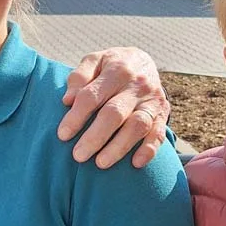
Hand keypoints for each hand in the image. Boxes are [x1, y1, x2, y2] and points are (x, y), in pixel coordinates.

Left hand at [59, 47, 169, 168]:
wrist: (143, 61)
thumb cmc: (110, 67)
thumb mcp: (94, 62)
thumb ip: (79, 77)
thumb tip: (68, 100)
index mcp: (116, 70)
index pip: (92, 96)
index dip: (76, 116)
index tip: (63, 135)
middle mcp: (137, 85)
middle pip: (114, 113)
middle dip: (95, 137)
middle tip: (78, 156)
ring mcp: (151, 101)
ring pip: (137, 126)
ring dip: (119, 147)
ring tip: (100, 163)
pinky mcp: (162, 114)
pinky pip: (159, 133)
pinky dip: (149, 149)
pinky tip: (135, 163)